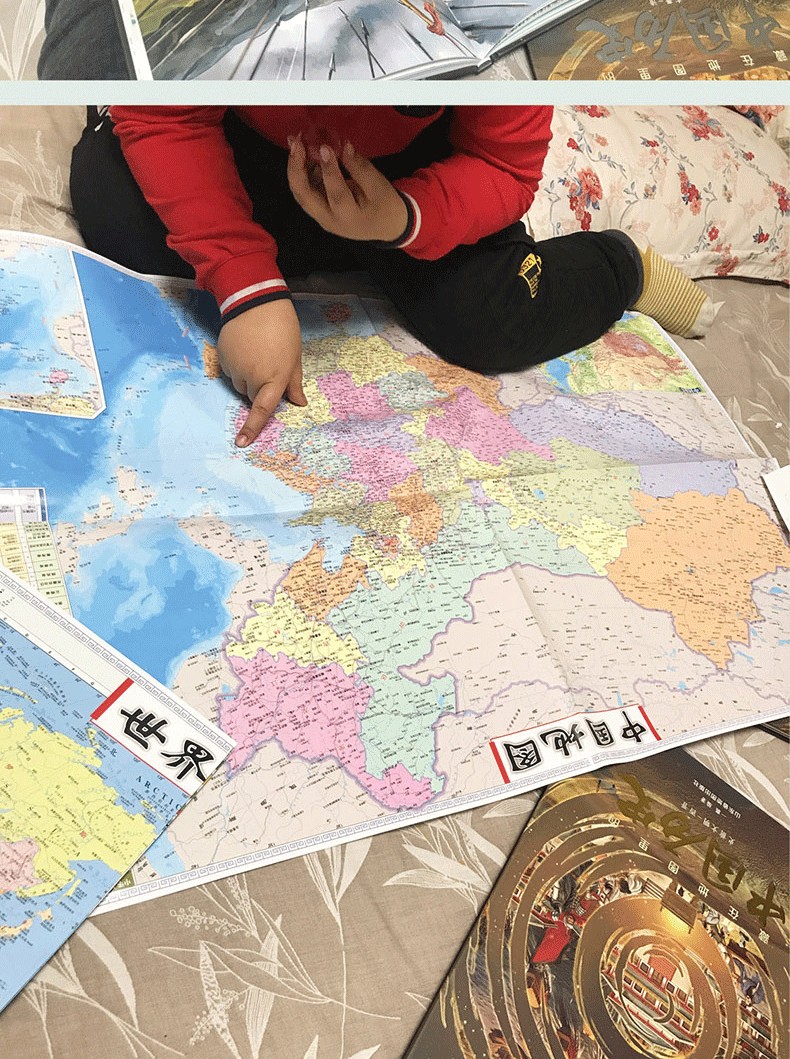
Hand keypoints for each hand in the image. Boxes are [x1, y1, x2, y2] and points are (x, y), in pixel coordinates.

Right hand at [217, 299, 305, 447]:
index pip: (263, 410)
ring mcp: (236, 367)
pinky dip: (236, 365)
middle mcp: (253, 376)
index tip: (242, 443)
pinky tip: (244, 347)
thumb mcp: (295, 356)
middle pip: (252, 395)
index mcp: (275, 378)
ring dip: (247, 376)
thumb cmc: (282, 329)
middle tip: (268, 364)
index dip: (253, 428)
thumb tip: (299, 403)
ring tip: (256, 351)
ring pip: (240, 384)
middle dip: (259, 387)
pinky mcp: (223, 357)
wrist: (256, 302)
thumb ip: (294, 383)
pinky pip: (229, 371)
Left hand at [287, 136, 407, 242]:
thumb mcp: (379, 185)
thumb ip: (360, 167)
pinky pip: (305, 191)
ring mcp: (321, 216)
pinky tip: (304, 153)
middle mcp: (329, 219)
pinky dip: (302, 171)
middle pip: (305, 197)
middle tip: (296, 143)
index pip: (335, 194)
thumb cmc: (385, 206)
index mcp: (349, 217)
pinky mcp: (318, 210)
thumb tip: (343, 147)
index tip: (325, 147)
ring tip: (296, 143)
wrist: (386, 226)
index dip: (329, 170)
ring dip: (295, 167)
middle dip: (296, 168)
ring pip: (301, 193)